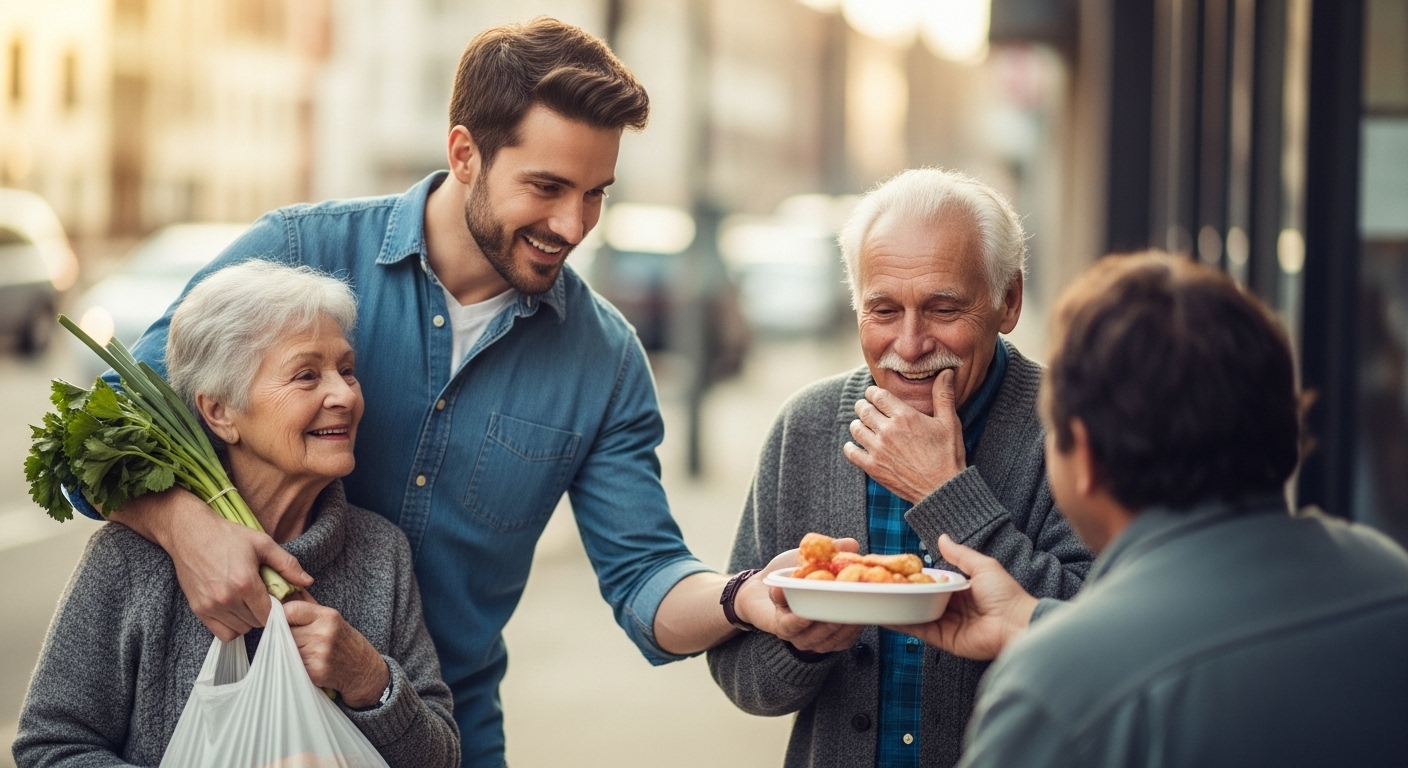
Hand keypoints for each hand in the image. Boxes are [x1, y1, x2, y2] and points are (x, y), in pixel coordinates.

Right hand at [110, 487, 313, 640]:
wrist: (190, 533)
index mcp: (245, 583)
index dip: (279, 610)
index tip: (279, 600)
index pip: (270, 614)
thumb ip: (287, 564)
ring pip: (240, 630)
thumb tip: (308, 581)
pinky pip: (221, 633)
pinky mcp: (198, 610)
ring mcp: (210, 606)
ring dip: (249, 620)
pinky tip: (236, 610)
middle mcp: (226, 599)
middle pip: (256, 623)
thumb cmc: (228, 536)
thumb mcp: (263, 543)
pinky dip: (232, 626)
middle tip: (264, 598)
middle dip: (264, 613)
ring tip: (249, 602)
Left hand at [283, 592, 389, 707]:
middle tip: (292, 638)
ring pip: (283, 648)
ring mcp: (318, 655)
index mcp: (327, 616)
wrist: (363, 669)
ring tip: (300, 650)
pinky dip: (292, 663)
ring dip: (285, 649)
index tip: (284, 620)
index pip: (290, 610)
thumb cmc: (343, 640)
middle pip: (284, 630)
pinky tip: (305, 663)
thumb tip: (281, 589)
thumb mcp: (330, 617)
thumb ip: (306, 604)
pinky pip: (289, 664)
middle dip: (282, 634)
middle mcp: (323, 634)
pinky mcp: (314, 673)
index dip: (283, 615)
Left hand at [734, 540, 865, 654]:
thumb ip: (834, 552)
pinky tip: (803, 609)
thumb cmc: (791, 574)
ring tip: (829, 603)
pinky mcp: (781, 629)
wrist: (759, 585)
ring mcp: (801, 635)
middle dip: (845, 620)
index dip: (862, 617)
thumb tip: (854, 543)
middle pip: (837, 633)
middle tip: (852, 603)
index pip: (853, 627)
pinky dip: (797, 617)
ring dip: (823, 620)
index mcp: (834, 622)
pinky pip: (792, 626)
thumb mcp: (814, 559)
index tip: (869, 601)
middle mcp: (819, 634)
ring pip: (817, 634)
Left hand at [843, 371, 965, 503]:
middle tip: (867, 408)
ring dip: (858, 424)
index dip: (873, 393)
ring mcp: (878, 450)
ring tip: (863, 425)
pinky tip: (857, 445)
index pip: (877, 395)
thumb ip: (943, 395)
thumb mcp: (949, 422)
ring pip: (856, 429)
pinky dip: (851, 447)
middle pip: (863, 410)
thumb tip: (946, 372)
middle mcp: (888, 431)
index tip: (875, 395)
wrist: (943, 489)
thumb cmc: (948, 455)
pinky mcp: (873, 468)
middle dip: (864, 406)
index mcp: (904, 416)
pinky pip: (851, 452)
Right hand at [885, 534, 1036, 659]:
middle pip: (921, 598)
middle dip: (903, 592)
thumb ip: (960, 554)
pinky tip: (886, 616)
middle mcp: (951, 607)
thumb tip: (942, 537)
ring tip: (877, 598)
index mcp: (961, 589)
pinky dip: (902, 624)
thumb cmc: (1005, 594)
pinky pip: (919, 630)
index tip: (896, 569)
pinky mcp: (944, 639)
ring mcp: (946, 624)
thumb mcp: (982, 566)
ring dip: (898, 607)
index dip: (915, 577)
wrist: (1016, 625)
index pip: (932, 582)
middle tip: (880, 582)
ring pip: (916, 614)